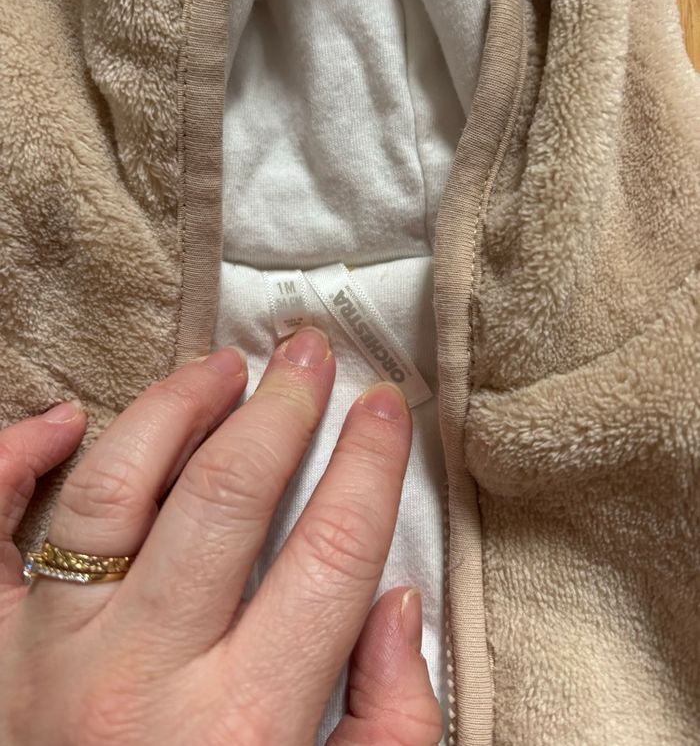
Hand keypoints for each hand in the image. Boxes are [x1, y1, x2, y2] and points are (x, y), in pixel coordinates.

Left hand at [0, 326, 442, 744]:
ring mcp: (48, 661)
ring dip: (175, 410)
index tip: (383, 409)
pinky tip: (62, 421)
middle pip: (227, 498)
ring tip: (220, 369)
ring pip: (114, 488)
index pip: (329, 553)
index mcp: (241, 730)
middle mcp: (139, 681)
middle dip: (282, 409)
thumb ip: (389, 727)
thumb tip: (394, 602)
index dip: (368, 465)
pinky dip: (11, 463)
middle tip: (310, 357)